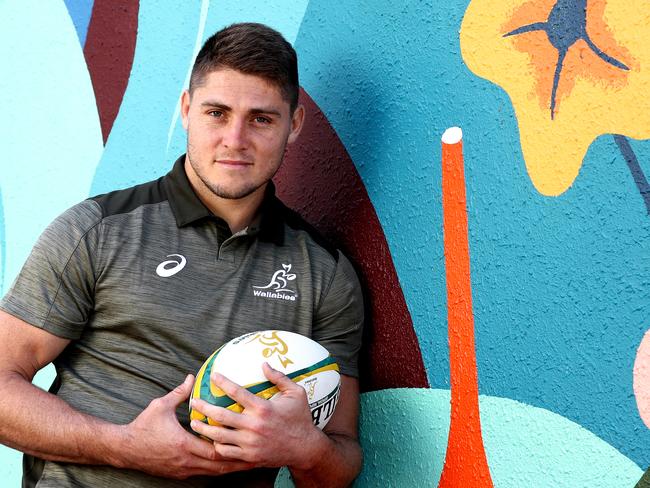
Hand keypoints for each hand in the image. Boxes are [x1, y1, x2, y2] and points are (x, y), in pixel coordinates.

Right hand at [120, 374, 253, 479]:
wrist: (124, 449)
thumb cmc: (143, 426)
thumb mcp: (161, 406)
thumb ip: (179, 393)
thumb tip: (191, 377)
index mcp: (184, 444)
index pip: (214, 450)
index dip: (233, 448)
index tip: (248, 443)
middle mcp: (185, 461)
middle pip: (218, 466)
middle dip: (238, 462)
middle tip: (255, 457)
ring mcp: (182, 469)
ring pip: (212, 472)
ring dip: (228, 467)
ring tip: (246, 462)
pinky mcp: (179, 473)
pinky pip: (202, 473)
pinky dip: (215, 469)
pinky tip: (225, 463)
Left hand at [190, 363, 327, 469]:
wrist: (305, 448)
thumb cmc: (300, 418)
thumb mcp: (296, 393)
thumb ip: (279, 377)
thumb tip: (264, 364)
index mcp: (263, 408)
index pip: (237, 392)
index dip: (223, 382)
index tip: (213, 375)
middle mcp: (254, 426)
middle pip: (221, 416)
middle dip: (204, 407)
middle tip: (195, 401)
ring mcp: (250, 443)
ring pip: (220, 436)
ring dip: (204, 429)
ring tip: (194, 422)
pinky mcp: (250, 457)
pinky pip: (227, 452)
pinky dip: (216, 446)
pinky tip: (210, 441)